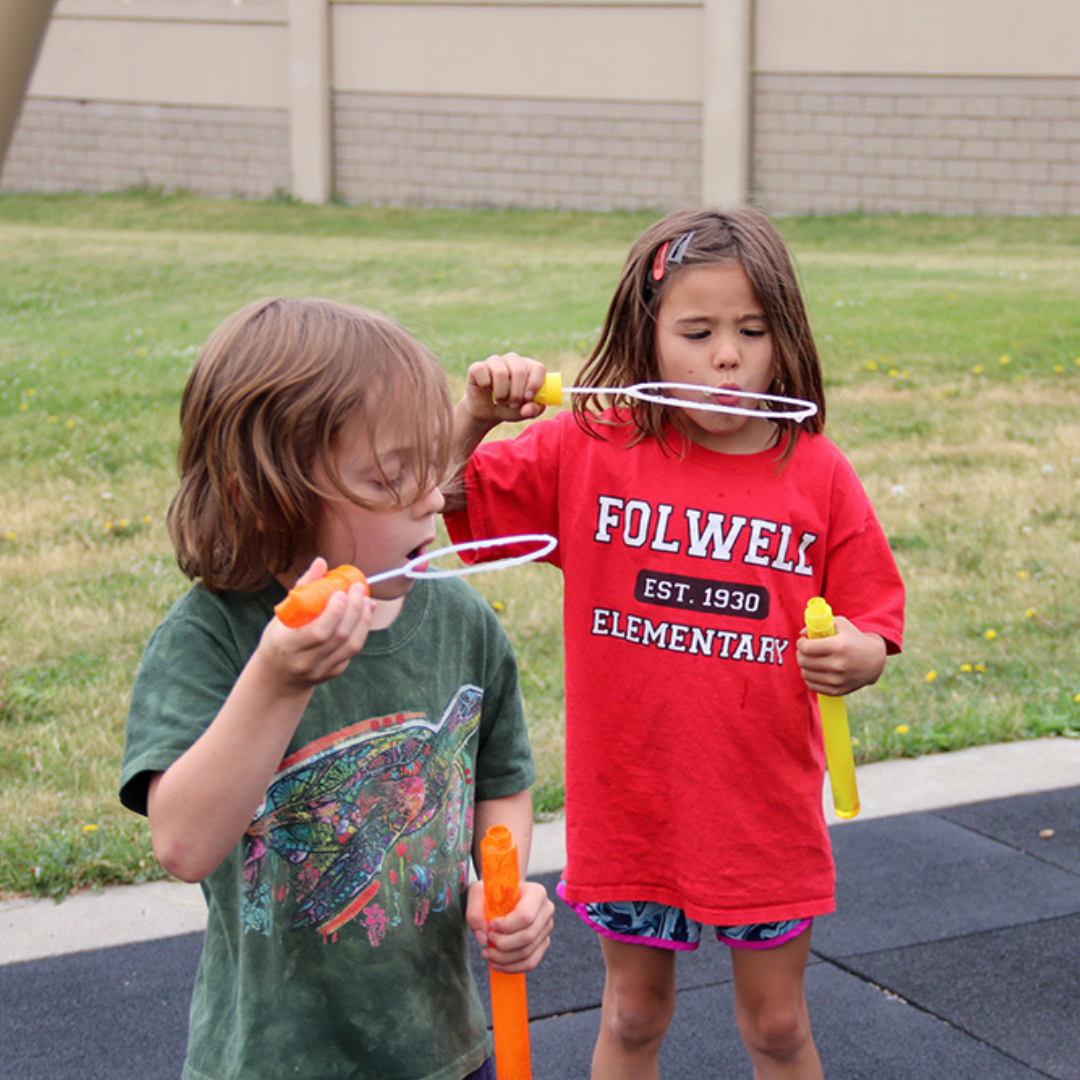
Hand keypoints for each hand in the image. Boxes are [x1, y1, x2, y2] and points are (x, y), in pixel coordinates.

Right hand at [260, 559, 374, 688]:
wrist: (278, 675)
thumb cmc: (280, 637)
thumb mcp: (283, 614)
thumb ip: (303, 589)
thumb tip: (321, 562)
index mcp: (286, 644)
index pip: (318, 631)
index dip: (335, 612)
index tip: (342, 592)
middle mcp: (304, 661)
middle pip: (339, 637)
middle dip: (354, 610)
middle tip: (359, 589)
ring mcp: (320, 670)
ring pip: (351, 646)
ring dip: (363, 620)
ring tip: (366, 601)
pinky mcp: (333, 673)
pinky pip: (352, 651)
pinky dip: (361, 631)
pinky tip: (363, 615)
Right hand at [463, 352, 548, 425]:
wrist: (487, 411)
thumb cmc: (510, 407)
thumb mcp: (525, 412)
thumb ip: (533, 411)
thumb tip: (527, 410)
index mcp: (529, 367)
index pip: (538, 368)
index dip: (535, 383)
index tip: (528, 397)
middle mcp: (513, 360)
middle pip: (519, 371)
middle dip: (517, 393)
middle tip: (513, 404)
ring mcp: (495, 361)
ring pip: (500, 372)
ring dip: (501, 393)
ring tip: (501, 401)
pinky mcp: (478, 366)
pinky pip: (482, 371)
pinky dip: (485, 385)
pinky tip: (487, 390)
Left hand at [466, 879, 554, 973]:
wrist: (504, 896)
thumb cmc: (492, 892)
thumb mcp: (479, 893)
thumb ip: (475, 912)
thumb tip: (482, 939)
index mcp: (536, 892)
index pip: (525, 916)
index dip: (506, 926)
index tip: (491, 926)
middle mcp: (546, 910)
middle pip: (527, 937)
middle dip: (503, 944)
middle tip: (486, 940)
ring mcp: (546, 928)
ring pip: (528, 952)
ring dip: (504, 959)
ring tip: (486, 954)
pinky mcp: (542, 942)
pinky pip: (530, 962)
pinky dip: (512, 967)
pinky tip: (497, 964)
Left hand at [796, 617, 886, 696]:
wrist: (874, 661)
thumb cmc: (854, 639)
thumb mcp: (841, 625)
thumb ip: (820, 625)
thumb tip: (801, 633)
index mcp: (838, 646)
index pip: (806, 648)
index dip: (800, 643)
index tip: (803, 641)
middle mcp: (838, 665)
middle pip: (804, 661)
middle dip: (800, 654)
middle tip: (804, 650)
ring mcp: (838, 680)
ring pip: (806, 674)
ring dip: (804, 666)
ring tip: (809, 659)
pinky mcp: (837, 691)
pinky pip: (812, 686)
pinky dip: (809, 678)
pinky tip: (814, 670)